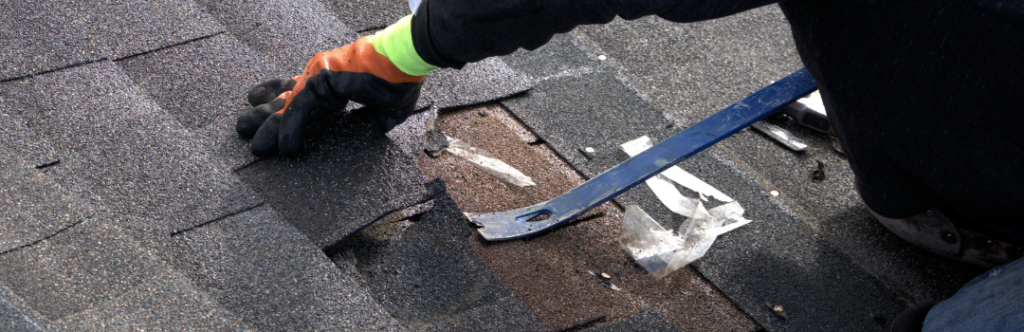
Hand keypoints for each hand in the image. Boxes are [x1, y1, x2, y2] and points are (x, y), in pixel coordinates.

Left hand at [236, 36, 426, 155]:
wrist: (407, 63)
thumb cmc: (400, 80)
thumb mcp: (383, 111)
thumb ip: (369, 121)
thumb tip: (364, 133)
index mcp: (331, 80)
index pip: (297, 89)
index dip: (277, 98)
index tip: (261, 106)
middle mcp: (319, 75)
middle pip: (283, 97)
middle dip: (264, 115)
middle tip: (245, 129)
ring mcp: (318, 75)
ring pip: (286, 105)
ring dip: (270, 127)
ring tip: (256, 144)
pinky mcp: (321, 80)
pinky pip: (299, 109)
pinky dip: (291, 129)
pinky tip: (286, 147)